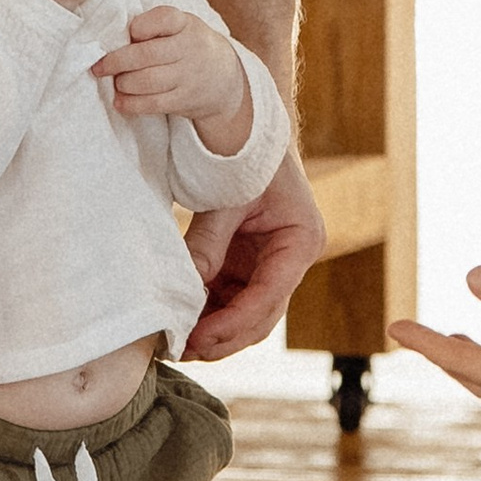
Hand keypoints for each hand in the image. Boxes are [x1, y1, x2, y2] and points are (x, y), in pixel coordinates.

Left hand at [93, 5, 249, 139]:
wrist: (224, 77)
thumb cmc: (188, 45)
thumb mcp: (180, 25)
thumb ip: (152, 26)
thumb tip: (112, 39)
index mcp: (185, 23)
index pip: (163, 18)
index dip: (139, 27)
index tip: (129, 34)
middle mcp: (190, 48)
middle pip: (146, 55)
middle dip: (116, 62)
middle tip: (99, 67)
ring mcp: (189, 76)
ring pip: (147, 81)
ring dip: (123, 83)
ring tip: (115, 82)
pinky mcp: (185, 100)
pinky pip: (153, 104)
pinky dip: (131, 104)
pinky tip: (120, 101)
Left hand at [183, 150, 325, 358]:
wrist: (248, 131)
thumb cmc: (247, 157)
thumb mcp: (226, 199)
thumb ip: (208, 244)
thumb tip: (182, 291)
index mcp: (301, 241)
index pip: (270, 294)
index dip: (235, 321)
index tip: (201, 336)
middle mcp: (291, 261)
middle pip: (263, 316)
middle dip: (225, 337)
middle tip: (186, 349)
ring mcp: (270, 267)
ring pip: (247, 316)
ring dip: (215, 332)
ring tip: (179, 345)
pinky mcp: (249, 267)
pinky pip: (231, 300)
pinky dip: (209, 314)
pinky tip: (183, 324)